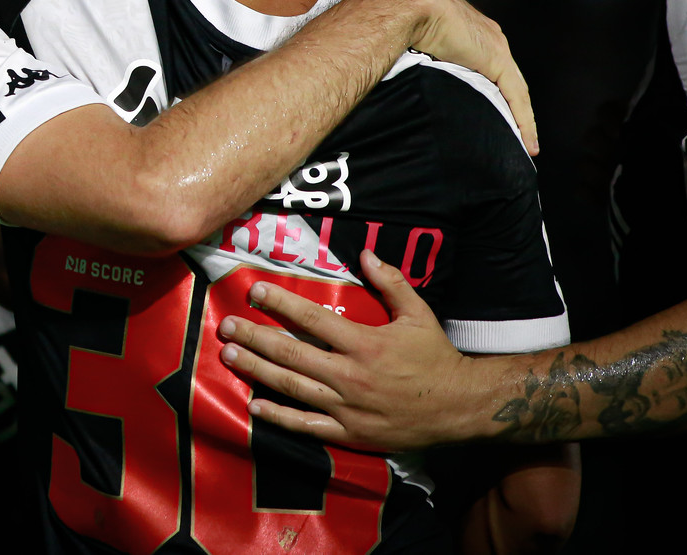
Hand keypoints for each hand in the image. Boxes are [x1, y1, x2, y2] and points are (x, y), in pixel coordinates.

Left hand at [214, 250, 484, 450]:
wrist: (461, 408)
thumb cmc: (436, 358)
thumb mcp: (419, 314)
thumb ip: (391, 282)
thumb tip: (365, 252)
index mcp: (365, 343)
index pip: (312, 318)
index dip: (279, 303)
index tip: (253, 291)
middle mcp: (351, 375)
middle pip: (291, 353)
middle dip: (254, 338)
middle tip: (226, 326)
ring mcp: (347, 407)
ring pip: (291, 387)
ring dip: (257, 371)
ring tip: (228, 357)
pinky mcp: (349, 433)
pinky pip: (307, 425)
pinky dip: (278, 418)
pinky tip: (254, 407)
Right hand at [371, 0, 536, 154]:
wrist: (407, 3)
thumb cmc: (398, 19)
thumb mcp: (409, 46)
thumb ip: (414, 62)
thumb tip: (396, 84)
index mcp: (465, 32)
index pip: (485, 67)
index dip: (489, 92)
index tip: (489, 114)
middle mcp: (486, 38)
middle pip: (505, 80)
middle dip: (510, 107)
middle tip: (512, 135)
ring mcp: (494, 48)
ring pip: (514, 90)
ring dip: (520, 119)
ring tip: (524, 144)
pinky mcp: (498, 60)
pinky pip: (516, 96)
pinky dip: (524, 120)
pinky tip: (528, 142)